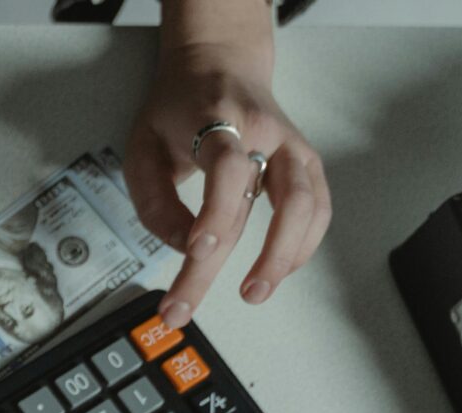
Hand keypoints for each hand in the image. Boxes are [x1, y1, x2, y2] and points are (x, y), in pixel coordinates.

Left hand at [123, 9, 330, 330]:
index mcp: (219, 120)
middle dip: (247, 257)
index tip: (199, 251)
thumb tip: (184, 249)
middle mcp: (267, 132)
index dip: (217, 212)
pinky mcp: (307, 163)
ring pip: (309, 204)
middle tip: (215, 300)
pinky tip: (278, 271)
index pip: (228, 168)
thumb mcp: (143, 147)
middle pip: (275, 198)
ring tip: (254, 292)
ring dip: (285, 255)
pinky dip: (302, 245)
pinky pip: (319, 209)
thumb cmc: (177, 110)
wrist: (219, 63)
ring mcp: (294, 146)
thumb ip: (156, 203)